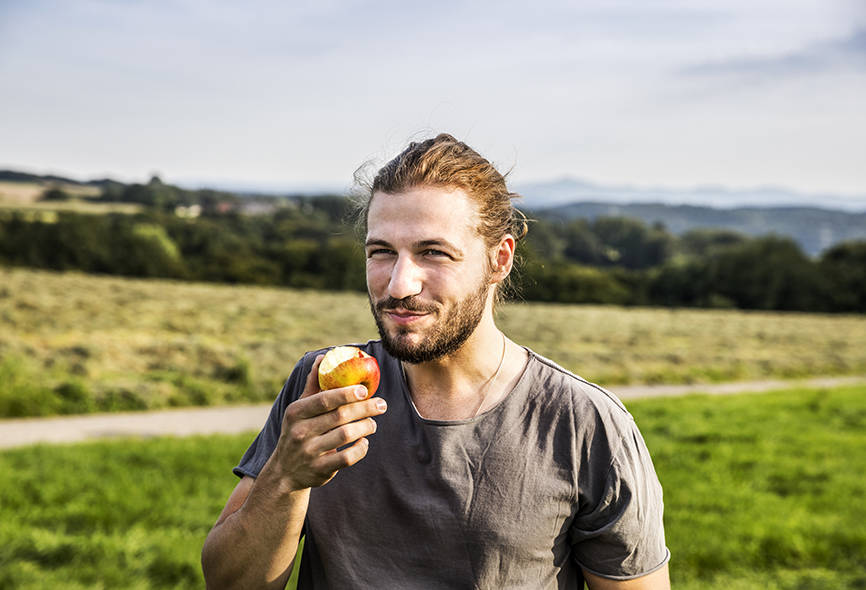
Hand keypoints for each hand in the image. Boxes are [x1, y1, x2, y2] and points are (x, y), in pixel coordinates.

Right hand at [273, 354, 386, 490]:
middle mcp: (300, 432)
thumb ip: (312, 384)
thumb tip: (323, 357)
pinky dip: (360, 448)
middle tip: (381, 405)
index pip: (324, 399)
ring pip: (345, 436)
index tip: (365, 390)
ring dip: (365, 427)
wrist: (284, 471)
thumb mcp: (299, 409)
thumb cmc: (297, 431)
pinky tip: (364, 442)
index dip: (346, 393)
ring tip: (373, 423)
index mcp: (296, 412)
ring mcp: (309, 452)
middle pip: (340, 416)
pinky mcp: (320, 470)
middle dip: (365, 409)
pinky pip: (347, 458)